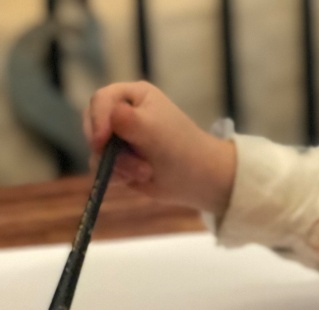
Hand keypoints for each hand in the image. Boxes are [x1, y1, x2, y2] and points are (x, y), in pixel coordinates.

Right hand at [84, 81, 235, 215]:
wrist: (200, 179)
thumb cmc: (181, 147)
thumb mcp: (154, 129)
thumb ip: (128, 120)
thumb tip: (111, 115)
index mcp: (133, 96)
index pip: (100, 100)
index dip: (98, 119)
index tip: (102, 142)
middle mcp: (122, 114)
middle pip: (92, 125)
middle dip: (109, 148)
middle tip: (132, 163)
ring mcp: (118, 138)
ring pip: (96, 150)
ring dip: (118, 166)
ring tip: (145, 173)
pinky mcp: (119, 161)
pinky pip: (103, 168)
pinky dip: (117, 176)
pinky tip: (138, 179)